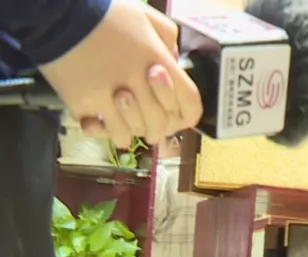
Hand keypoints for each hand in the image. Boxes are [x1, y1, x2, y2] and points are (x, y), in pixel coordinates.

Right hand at [38, 0, 201, 146]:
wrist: (58, 13)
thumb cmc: (103, 14)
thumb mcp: (145, 15)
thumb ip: (166, 37)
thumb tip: (174, 56)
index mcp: (160, 63)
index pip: (190, 105)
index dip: (185, 113)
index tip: (175, 112)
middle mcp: (140, 85)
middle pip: (160, 125)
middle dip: (155, 126)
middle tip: (144, 120)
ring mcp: (111, 97)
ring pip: (131, 134)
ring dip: (127, 129)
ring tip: (119, 118)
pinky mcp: (84, 104)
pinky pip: (101, 131)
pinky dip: (101, 130)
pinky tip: (97, 119)